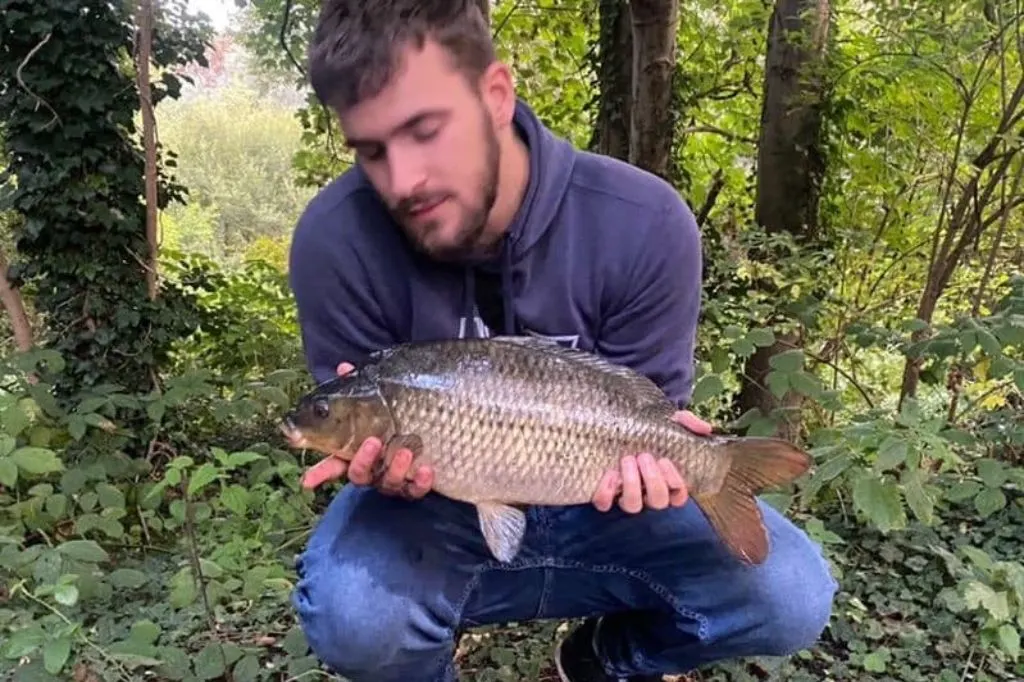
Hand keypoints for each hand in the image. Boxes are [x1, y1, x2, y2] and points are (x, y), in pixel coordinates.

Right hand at [299, 362, 434, 498]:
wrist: (433, 421)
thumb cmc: (397, 409)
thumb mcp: (377, 397)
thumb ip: (358, 387)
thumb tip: (343, 368)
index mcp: (357, 452)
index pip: (333, 464)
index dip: (320, 473)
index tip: (307, 481)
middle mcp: (372, 468)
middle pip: (360, 474)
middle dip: (363, 460)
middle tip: (373, 441)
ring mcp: (393, 478)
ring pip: (388, 483)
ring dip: (395, 467)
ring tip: (405, 449)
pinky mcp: (417, 484)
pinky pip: (417, 490)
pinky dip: (421, 482)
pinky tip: (427, 469)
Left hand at [591, 410, 711, 513]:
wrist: (623, 424)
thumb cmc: (652, 430)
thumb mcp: (672, 423)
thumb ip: (689, 424)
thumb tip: (706, 428)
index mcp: (667, 482)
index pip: (678, 497)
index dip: (675, 483)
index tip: (665, 461)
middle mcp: (648, 493)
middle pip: (657, 502)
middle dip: (652, 480)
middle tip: (644, 456)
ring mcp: (627, 495)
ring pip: (633, 506)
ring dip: (632, 484)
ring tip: (627, 459)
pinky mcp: (606, 494)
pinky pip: (604, 504)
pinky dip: (606, 493)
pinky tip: (609, 473)